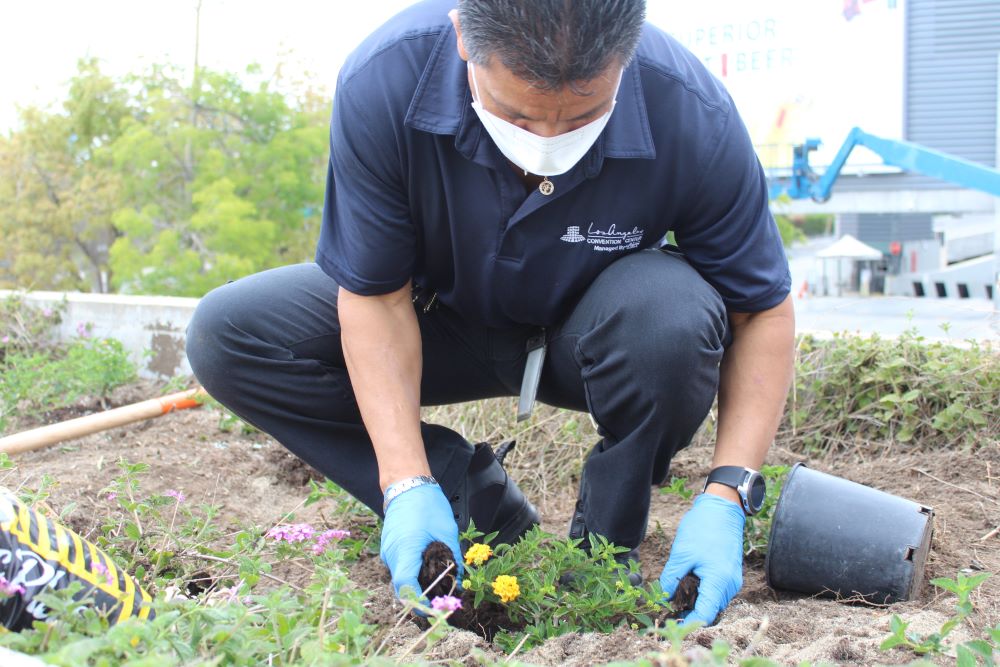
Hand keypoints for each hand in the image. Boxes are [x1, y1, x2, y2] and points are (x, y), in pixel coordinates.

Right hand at [380, 482, 462, 601]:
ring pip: (399, 577)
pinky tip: (427, 570)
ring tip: (436, 586)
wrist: (407, 485)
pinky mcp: (389, 547)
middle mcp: (392, 553)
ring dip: (415, 585)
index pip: (406, 585)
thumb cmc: (428, 505)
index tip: (434, 607)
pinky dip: (411, 573)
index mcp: (405, 549)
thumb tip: (458, 578)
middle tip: (439, 601)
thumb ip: (453, 557)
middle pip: (401, 586)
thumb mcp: (447, 531)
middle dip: (418, 597)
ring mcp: (388, 550)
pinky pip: (399, 567)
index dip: (419, 601)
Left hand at [658, 493, 744, 625]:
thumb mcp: (681, 554)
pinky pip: (717, 592)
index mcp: (719, 581)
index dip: (688, 624)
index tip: (671, 624)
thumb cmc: (702, 528)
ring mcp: (733, 580)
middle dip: (690, 614)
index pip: (705, 615)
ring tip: (676, 596)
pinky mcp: (730, 575)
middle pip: (710, 611)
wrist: (722, 509)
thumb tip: (661, 599)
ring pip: (713, 602)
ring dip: (697, 603)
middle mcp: (730, 585)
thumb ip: (670, 579)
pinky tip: (688, 584)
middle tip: (668, 610)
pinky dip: (703, 593)